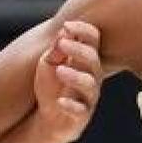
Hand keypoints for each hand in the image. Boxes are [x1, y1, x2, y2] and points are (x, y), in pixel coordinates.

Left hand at [33, 20, 101, 142]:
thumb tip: (64, 31)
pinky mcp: (81, 115)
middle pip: (93, 60)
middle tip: (62, 44)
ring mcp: (88, 96)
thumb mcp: (48, 64)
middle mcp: (91, 76)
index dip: (83, 30)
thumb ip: (56, 49)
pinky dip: (71, 105)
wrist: (49, 117)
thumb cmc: (51, 85)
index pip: (93, 39)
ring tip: (59, 70)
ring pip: (90, 85)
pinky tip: (60, 101)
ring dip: (75, 76)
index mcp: (85, 59)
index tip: (67, 25)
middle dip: (78, 50)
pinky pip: (81, 110)